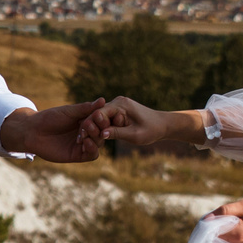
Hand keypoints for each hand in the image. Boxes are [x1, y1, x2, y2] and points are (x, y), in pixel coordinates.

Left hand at [0, 98, 106, 162]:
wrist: (33, 131)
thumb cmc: (50, 118)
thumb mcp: (69, 111)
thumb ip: (85, 108)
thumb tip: (102, 100)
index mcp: (86, 120)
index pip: (101, 120)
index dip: (102, 118)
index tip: (98, 114)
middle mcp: (87, 132)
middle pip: (102, 131)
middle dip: (98, 128)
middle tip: (88, 124)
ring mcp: (83, 144)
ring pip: (99, 143)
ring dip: (95, 137)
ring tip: (85, 132)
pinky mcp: (78, 155)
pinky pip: (91, 154)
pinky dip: (92, 149)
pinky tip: (86, 142)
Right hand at [84, 97, 204, 152]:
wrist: (163, 125)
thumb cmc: (152, 130)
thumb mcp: (135, 135)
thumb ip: (118, 133)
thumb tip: (102, 135)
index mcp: (121, 105)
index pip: (100, 112)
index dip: (90, 124)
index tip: (82, 136)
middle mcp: (117, 102)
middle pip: (97, 114)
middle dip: (88, 126)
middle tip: (79, 140)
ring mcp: (117, 106)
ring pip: (99, 117)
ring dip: (93, 128)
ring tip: (82, 140)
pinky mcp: (117, 112)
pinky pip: (105, 119)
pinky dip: (99, 128)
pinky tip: (92, 138)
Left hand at [212, 198, 242, 242]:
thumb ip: (226, 211)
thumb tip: (207, 218)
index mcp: (239, 234)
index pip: (212, 232)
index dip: (210, 223)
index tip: (215, 215)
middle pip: (215, 238)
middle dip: (215, 227)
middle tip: (225, 216)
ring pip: (221, 242)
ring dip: (222, 232)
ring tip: (233, 221)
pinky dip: (228, 236)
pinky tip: (237, 227)